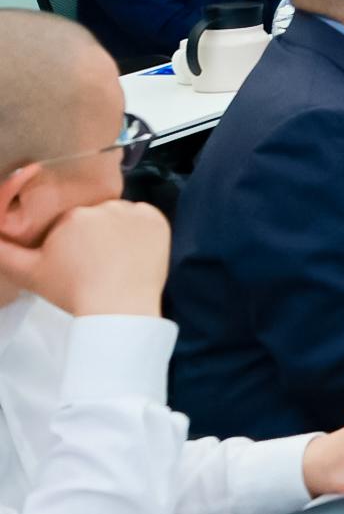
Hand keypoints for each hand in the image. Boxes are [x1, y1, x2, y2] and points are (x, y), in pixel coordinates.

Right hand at [0, 198, 168, 317]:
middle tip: (95, 264)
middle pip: (96, 218)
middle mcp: (103, 206)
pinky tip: (134, 253)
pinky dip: (141, 232)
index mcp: (71, 216)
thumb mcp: (29, 273)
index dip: (71, 243)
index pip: (70, 223)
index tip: (75, 263)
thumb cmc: (71, 290)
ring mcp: (133, 212)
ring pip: (121, 217)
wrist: (118, 307)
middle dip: (94, 236)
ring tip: (115, 261)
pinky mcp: (157, 220)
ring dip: (117, 231)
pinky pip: (145, 219)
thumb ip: (4, 252)